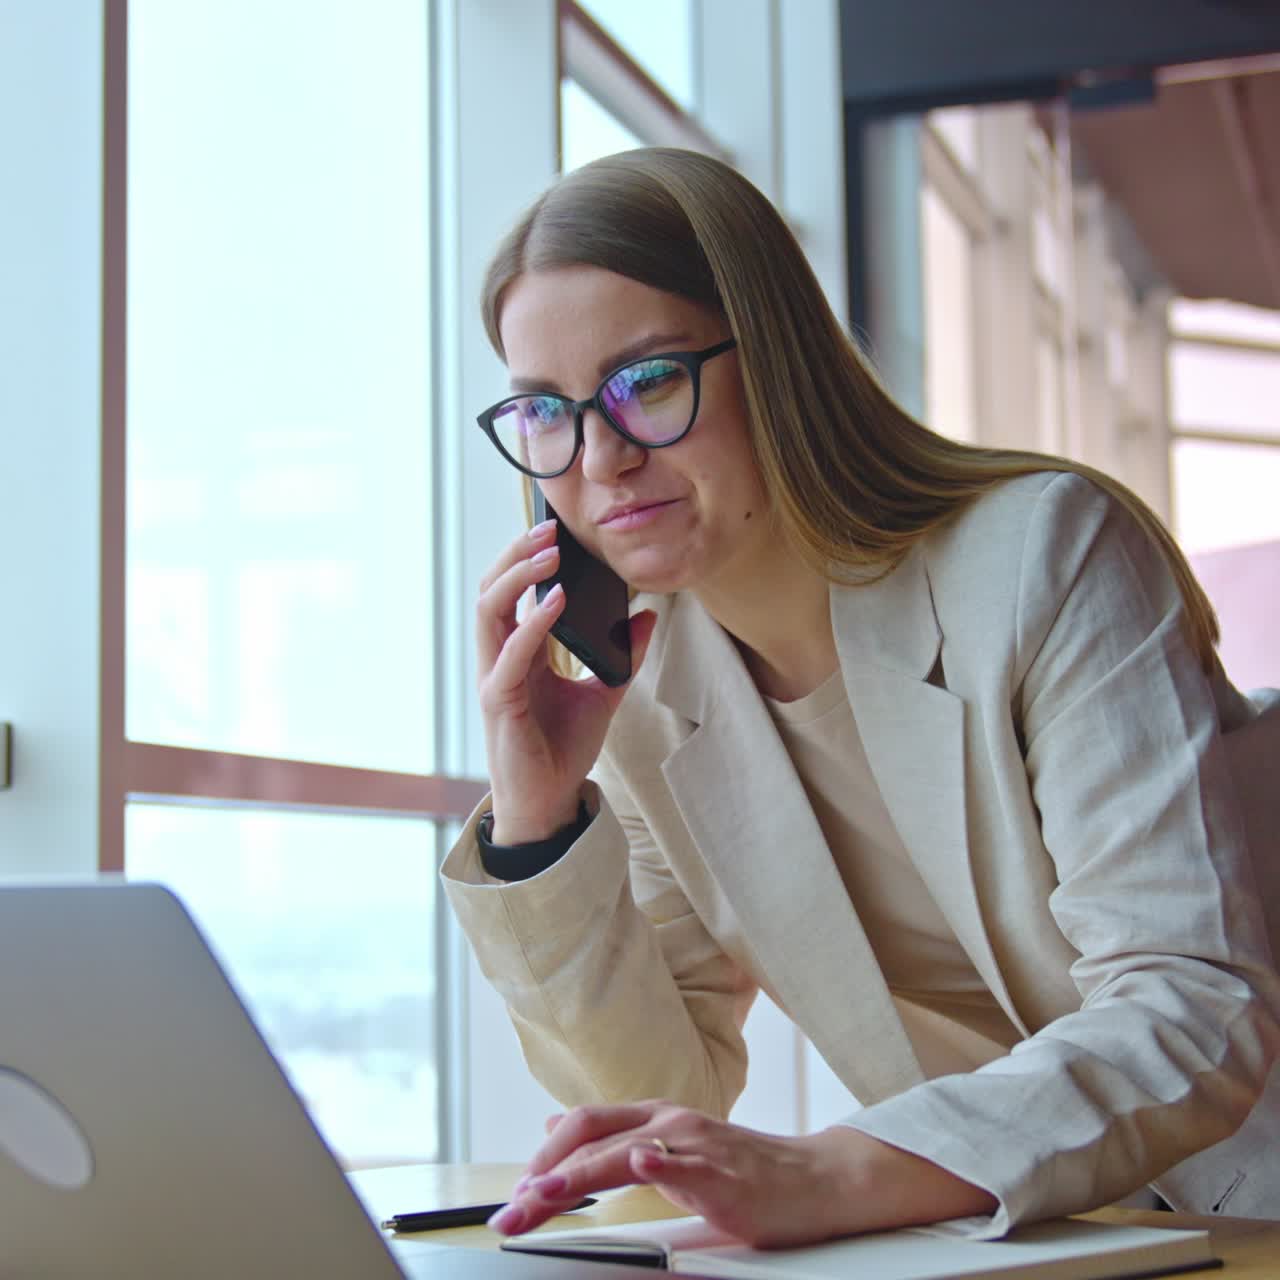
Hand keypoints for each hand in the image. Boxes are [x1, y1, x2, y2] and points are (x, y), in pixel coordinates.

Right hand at [476, 519, 656, 842]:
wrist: (552, 801)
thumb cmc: (564, 748)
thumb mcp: (605, 692)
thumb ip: (622, 654)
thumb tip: (647, 614)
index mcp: (519, 652)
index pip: (512, 592)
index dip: (527, 558)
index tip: (555, 530)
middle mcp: (500, 659)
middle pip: (492, 590)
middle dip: (516, 554)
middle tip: (549, 529)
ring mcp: (494, 678)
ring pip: (489, 611)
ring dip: (517, 577)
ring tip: (550, 555)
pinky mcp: (499, 703)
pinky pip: (509, 655)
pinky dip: (532, 624)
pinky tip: (555, 601)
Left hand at [488, 1101, 995, 1246]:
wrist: (817, 1180)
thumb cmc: (745, 1172)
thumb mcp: (672, 1151)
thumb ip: (617, 1142)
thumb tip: (556, 1132)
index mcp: (654, 1119)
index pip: (583, 1128)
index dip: (542, 1158)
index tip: (511, 1196)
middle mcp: (669, 1122)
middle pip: (590, 1136)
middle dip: (543, 1175)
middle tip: (510, 1213)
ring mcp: (696, 1143)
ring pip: (625, 1149)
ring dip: (578, 1174)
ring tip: (545, 1194)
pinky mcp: (724, 1171)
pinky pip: (686, 1162)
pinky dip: (659, 1160)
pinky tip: (638, 1161)